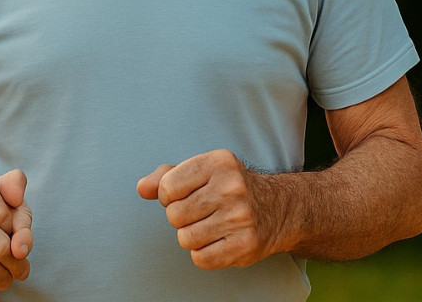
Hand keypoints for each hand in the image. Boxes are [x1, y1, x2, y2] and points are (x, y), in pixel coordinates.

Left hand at [137, 149, 285, 269]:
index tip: (184, 195)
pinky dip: (203, 253)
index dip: (169, 196)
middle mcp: (232, 188)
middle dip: (181, 217)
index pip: (167, 188)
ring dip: (192, 236)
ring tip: (210, 225)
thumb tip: (142, 189)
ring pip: (185, 238)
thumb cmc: (229, 188)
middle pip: (174, 215)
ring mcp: (241, 218)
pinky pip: (200, 258)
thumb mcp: (200, 171)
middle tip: (200, 212)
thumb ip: (165, 177)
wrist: (279, 208)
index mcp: (218, 163)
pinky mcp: (246, 245)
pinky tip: (218, 240)